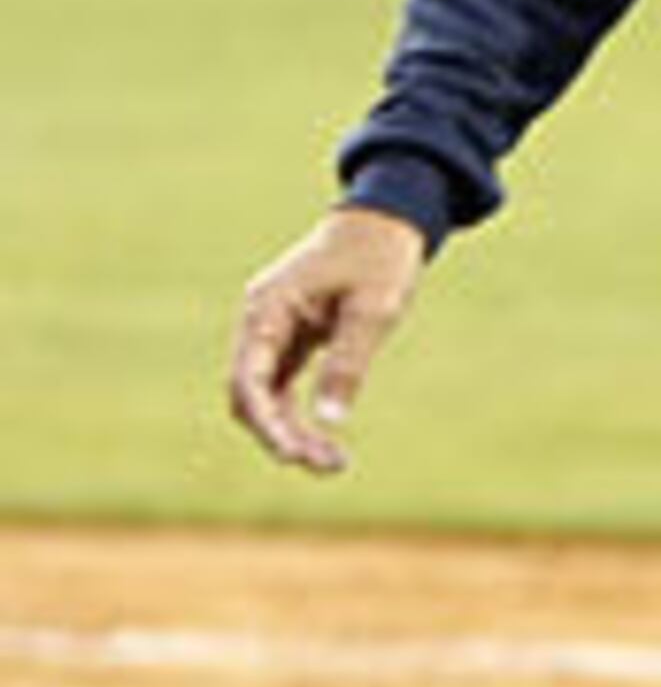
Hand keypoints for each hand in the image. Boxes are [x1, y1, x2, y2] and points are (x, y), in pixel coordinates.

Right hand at [227, 205, 429, 474]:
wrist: (387, 221)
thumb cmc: (380, 257)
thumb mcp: (373, 309)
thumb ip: (349, 361)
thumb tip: (330, 418)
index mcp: (267, 308)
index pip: (247, 378)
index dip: (265, 421)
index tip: (292, 453)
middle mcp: (260, 321)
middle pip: (250, 394)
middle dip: (281, 434)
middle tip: (327, 465)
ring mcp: (273, 330)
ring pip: (266, 395)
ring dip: (291, 429)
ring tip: (333, 464)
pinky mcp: (292, 338)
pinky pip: (281, 384)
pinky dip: (298, 412)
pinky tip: (325, 441)